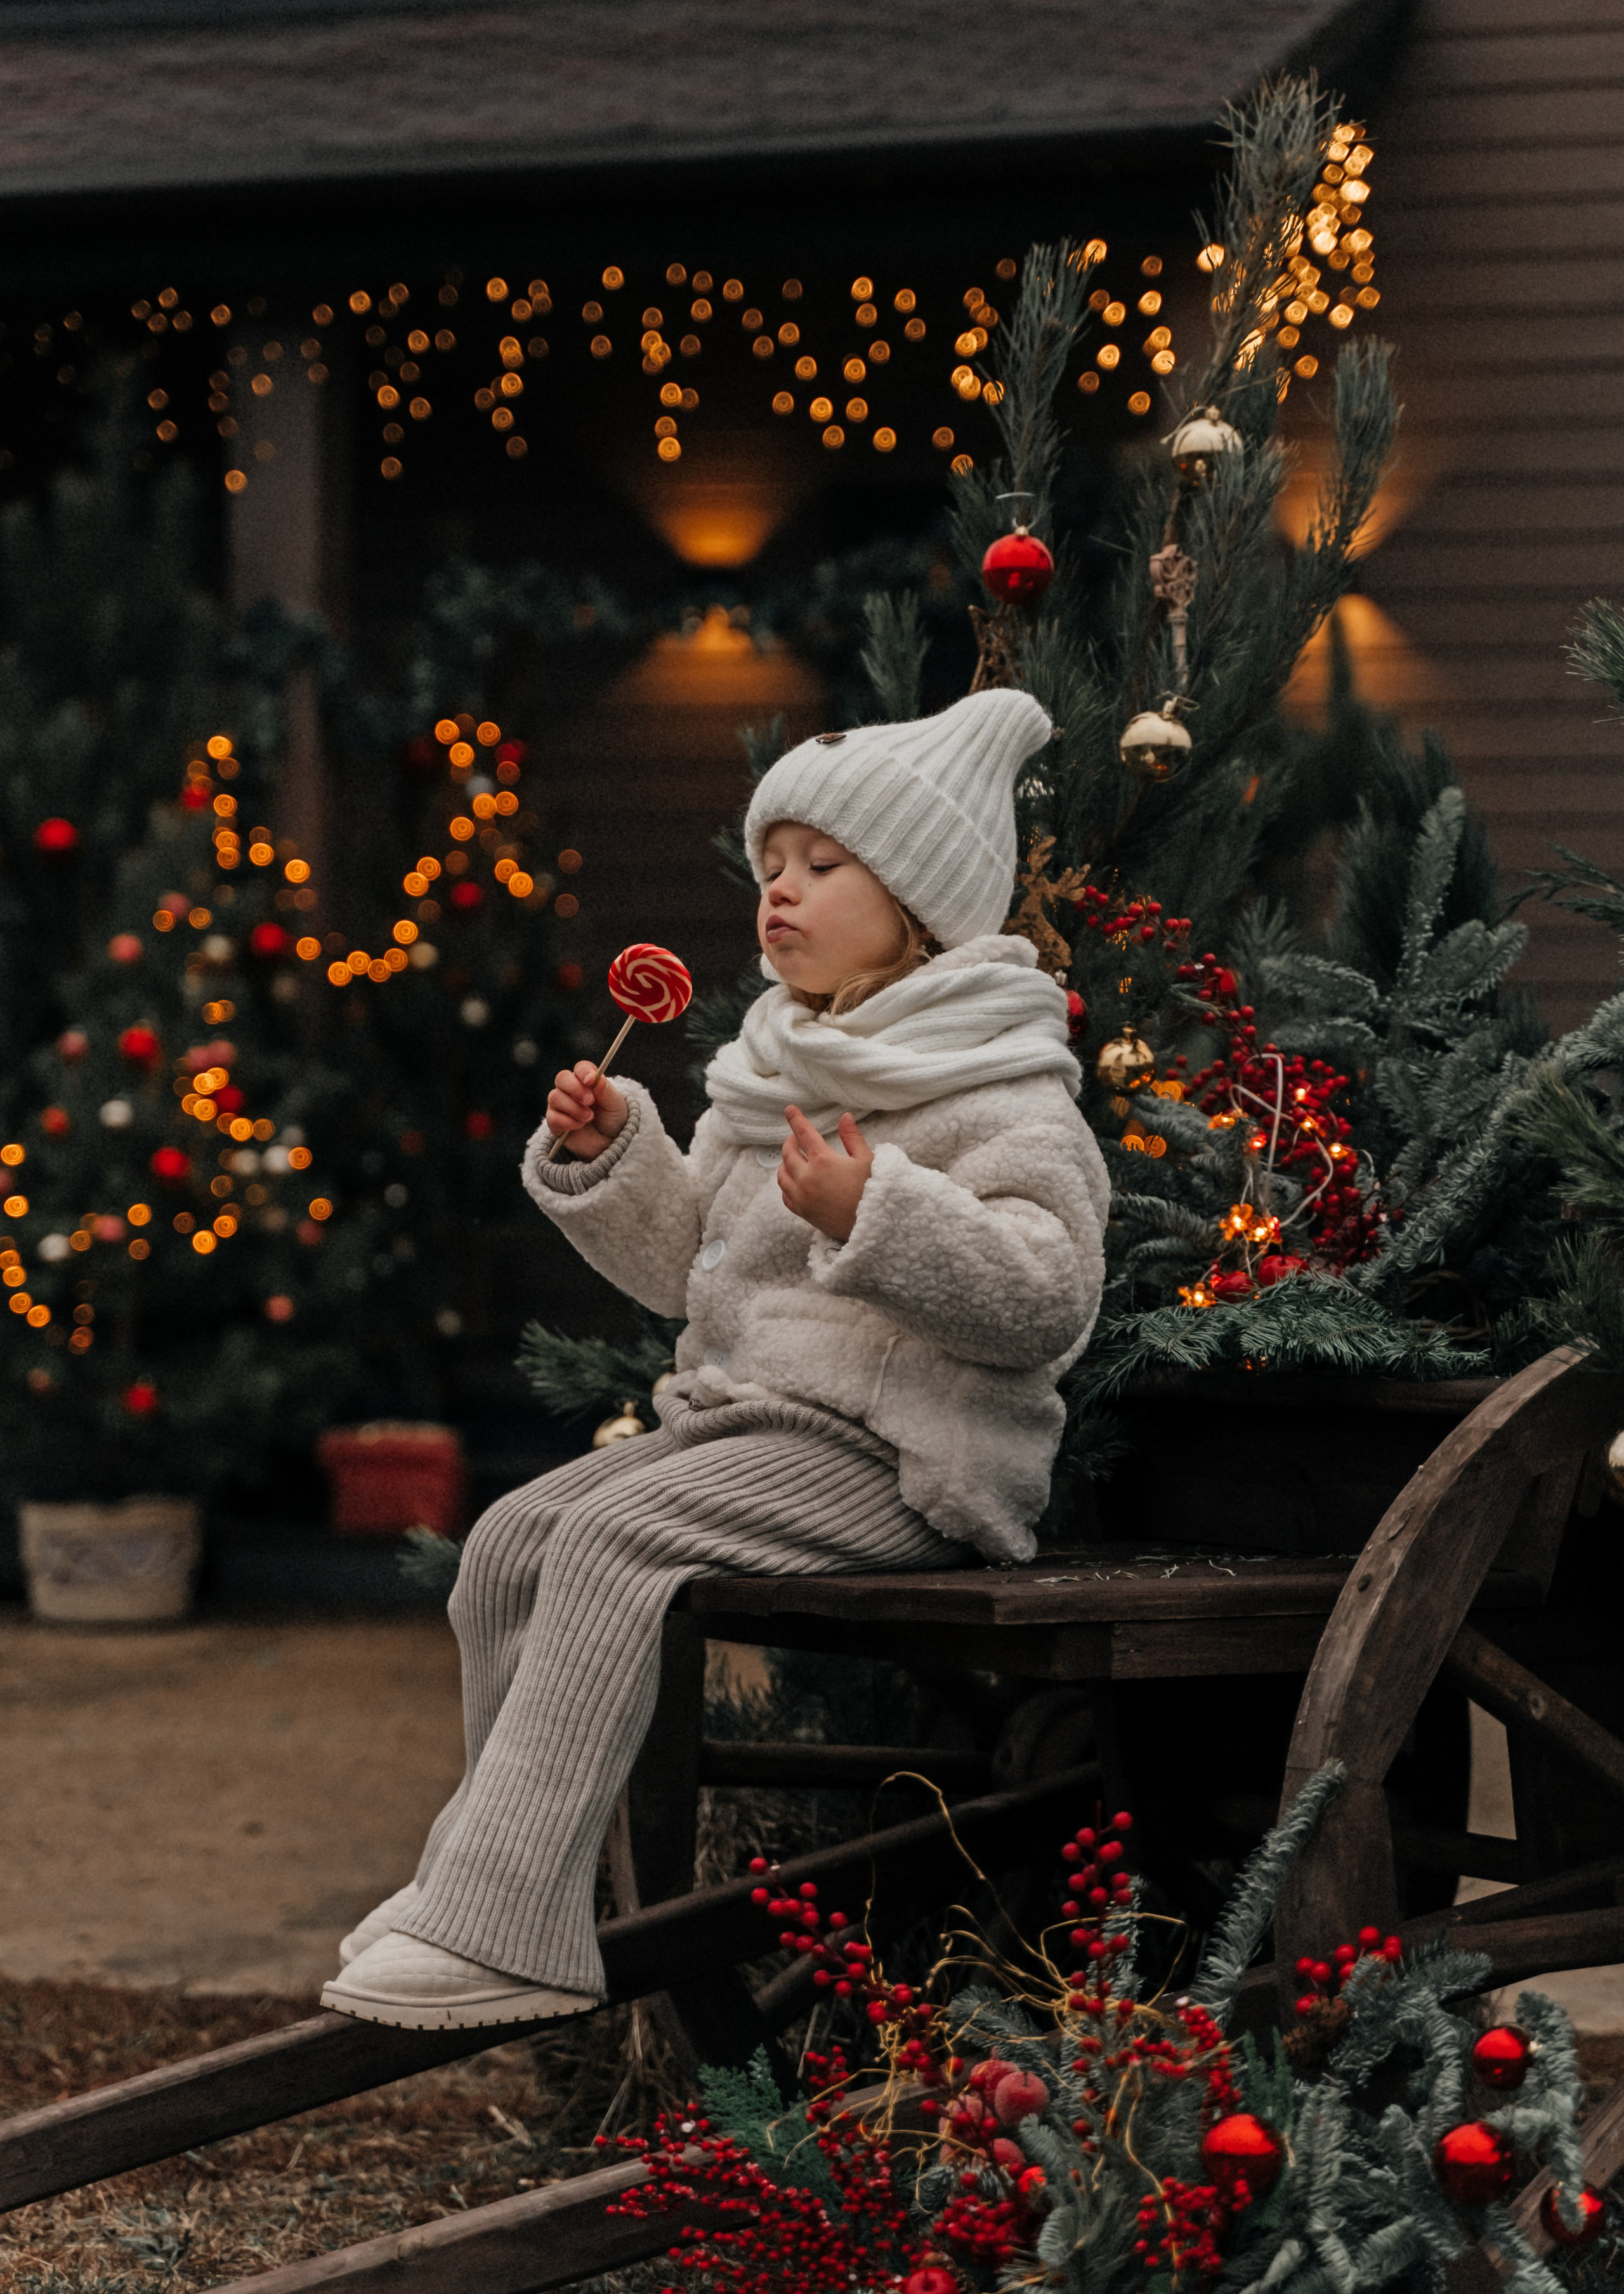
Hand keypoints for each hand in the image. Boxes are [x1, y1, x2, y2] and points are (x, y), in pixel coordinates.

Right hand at [547, 1063, 628, 1159]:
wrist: (609, 1143)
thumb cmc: (612, 1119)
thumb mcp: (615, 1105)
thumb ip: (605, 1091)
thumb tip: (596, 1079)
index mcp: (587, 1081)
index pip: (580, 1068)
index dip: (584, 1071)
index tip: (591, 1080)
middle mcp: (571, 1090)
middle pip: (562, 1078)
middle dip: (575, 1088)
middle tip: (589, 1101)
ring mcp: (561, 1105)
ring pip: (555, 1097)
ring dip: (574, 1108)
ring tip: (589, 1118)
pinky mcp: (555, 1122)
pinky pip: (553, 1117)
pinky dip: (567, 1122)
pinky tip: (579, 1126)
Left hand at [777, 1106, 873, 1241]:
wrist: (872, 1225)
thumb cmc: (873, 1190)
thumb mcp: (866, 1159)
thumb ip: (852, 1137)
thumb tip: (844, 1117)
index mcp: (823, 1161)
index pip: (804, 1134)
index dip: (796, 1119)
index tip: (789, 1110)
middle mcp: (807, 1178)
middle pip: (788, 1154)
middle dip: (790, 1142)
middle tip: (795, 1138)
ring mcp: (803, 1196)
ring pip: (782, 1175)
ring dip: (785, 1163)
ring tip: (792, 1158)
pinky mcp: (803, 1212)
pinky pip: (785, 1196)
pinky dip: (786, 1185)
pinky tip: (792, 1182)